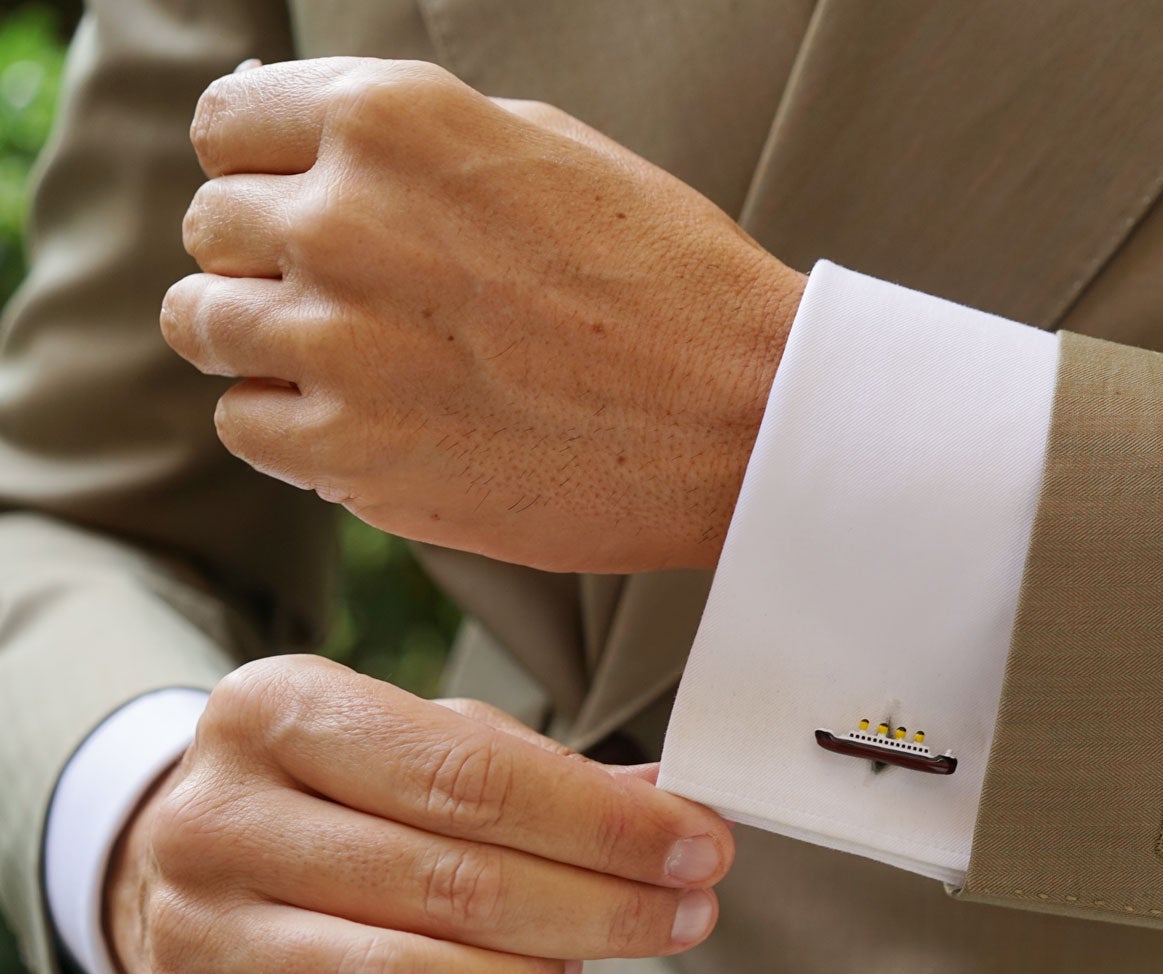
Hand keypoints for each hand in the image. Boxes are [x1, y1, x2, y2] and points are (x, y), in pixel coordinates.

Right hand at [104, 656, 731, 973]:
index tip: (700, 848)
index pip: (469, 778)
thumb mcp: (423, 740)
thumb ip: (543, 772)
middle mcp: (215, 818)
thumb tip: (673, 807)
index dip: (605, 825)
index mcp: (275, 711)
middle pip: (450, 885)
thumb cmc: (336, 791)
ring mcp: (191, 932)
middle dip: (598, 909)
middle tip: (683, 916)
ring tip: (573, 964)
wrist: (180, 856)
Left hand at [160, 58, 806, 573]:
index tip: (297, 205)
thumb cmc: (670, 281)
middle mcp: (343, 218)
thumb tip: (305, 148)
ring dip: (262, 342)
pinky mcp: (351, 452)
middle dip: (265, 258)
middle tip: (351, 299)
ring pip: (204, 325)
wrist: (746, 416)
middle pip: (211, 226)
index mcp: (390, 119)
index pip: (228, 123)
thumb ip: (410, 142)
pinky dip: (290, 427)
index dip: (262, 168)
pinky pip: (246, 425)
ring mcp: (338, 340)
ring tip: (353, 365)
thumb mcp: (544, 150)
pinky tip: (371, 423)